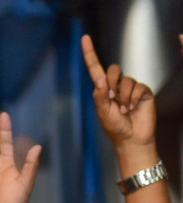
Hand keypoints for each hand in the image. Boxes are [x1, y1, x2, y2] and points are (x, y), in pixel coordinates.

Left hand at [83, 34, 154, 149]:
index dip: (90, 53)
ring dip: (123, 96)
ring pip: (127, 80)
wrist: (132, 139)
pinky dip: (133, 98)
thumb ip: (100, 96)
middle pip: (113, 69)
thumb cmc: (115, 128)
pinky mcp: (143, 92)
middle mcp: (116, 86)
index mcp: (103, 90)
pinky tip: (132, 108)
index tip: (85, 38)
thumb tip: (101, 80)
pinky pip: (138, 87)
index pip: (95, 68)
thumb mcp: (103, 112)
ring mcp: (130, 88)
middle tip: (112, 97)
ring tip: (124, 110)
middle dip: (112, 81)